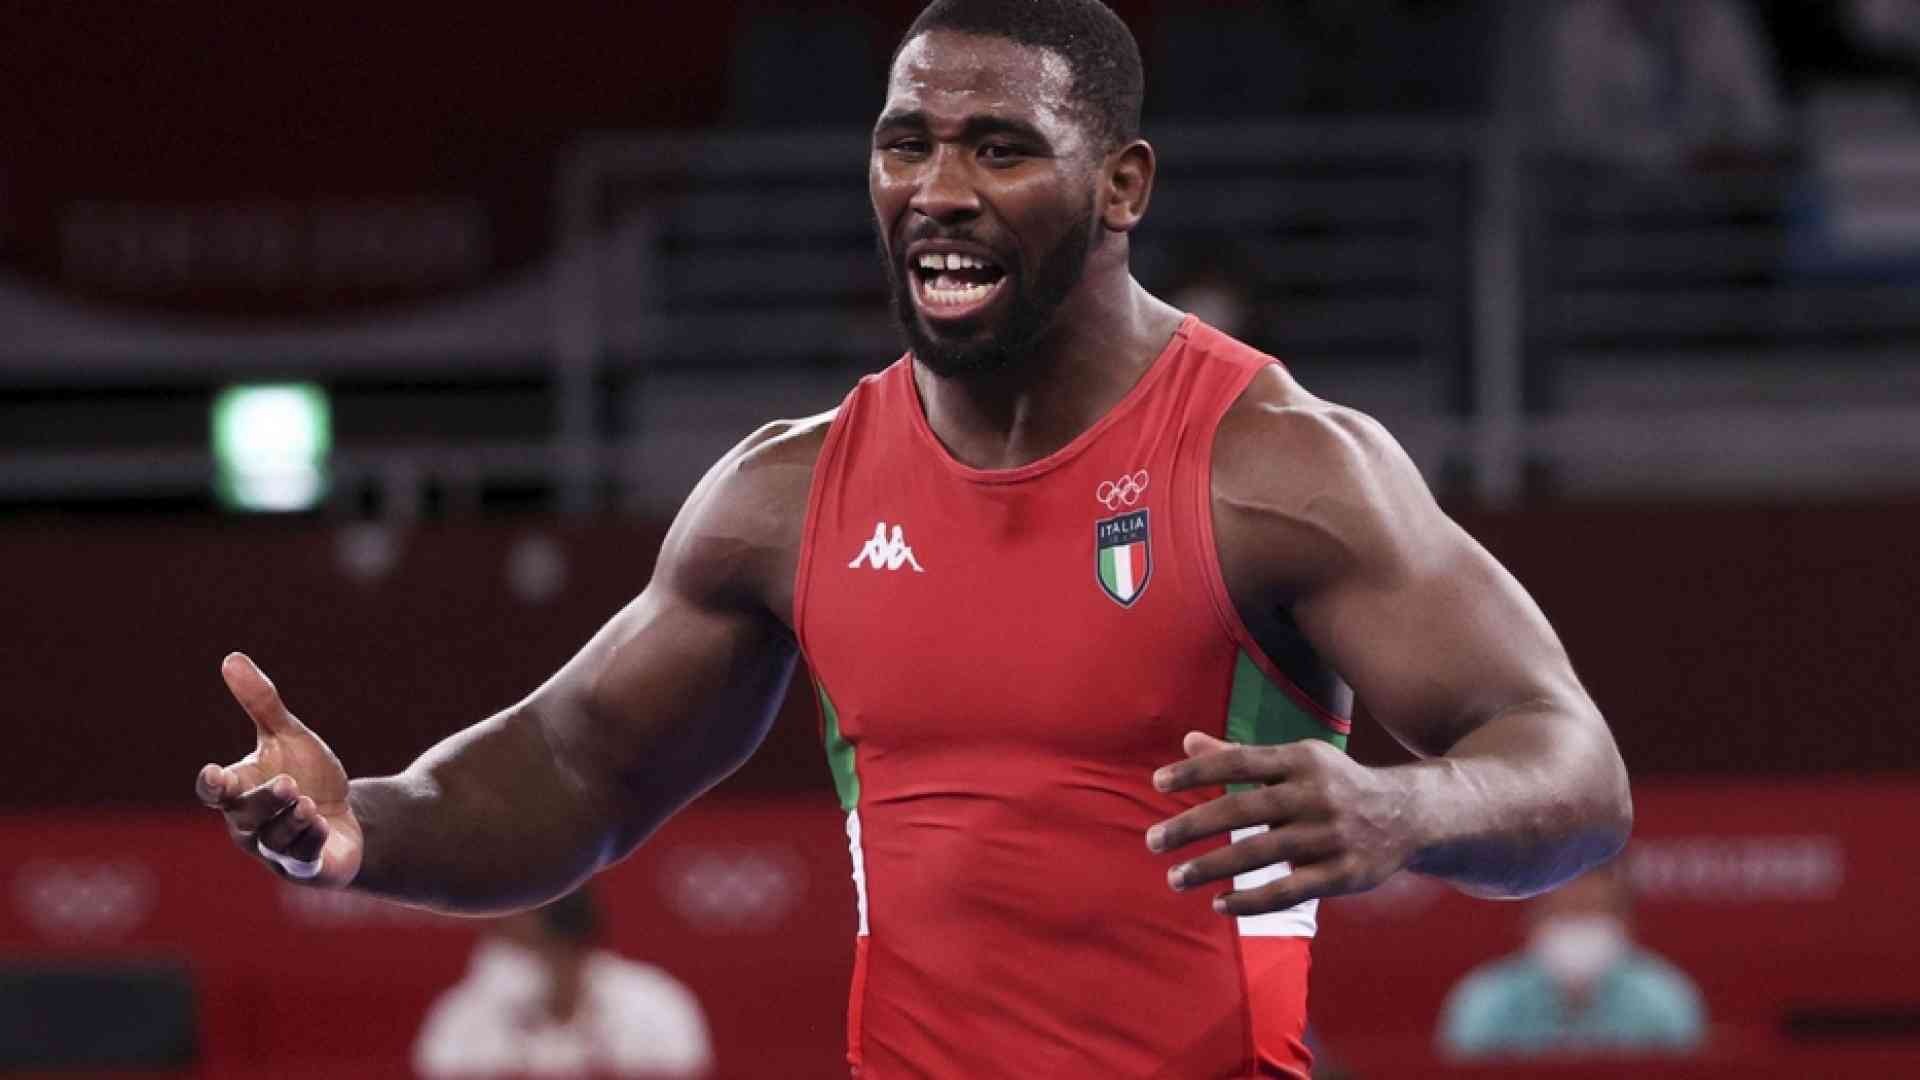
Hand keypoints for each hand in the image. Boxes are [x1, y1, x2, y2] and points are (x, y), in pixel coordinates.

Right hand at [194, 653, 361, 886]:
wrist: (346, 817)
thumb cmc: (308, 776)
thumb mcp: (289, 736)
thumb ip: (261, 704)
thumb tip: (231, 658)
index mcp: (240, 792)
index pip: (212, 792)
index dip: (212, 785)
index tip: (217, 774)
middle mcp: (250, 825)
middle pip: (245, 816)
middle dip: (265, 801)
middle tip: (288, 784)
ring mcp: (276, 850)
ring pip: (275, 839)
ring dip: (291, 821)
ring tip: (308, 804)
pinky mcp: (306, 866)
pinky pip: (302, 858)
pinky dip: (310, 841)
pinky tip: (322, 825)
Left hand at [1145, 731, 1416, 915]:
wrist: (1409, 815)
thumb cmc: (1335, 785)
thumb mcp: (1295, 761)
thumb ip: (1239, 756)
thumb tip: (1186, 740)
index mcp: (1301, 760)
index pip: (1239, 762)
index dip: (1197, 771)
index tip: (1156, 783)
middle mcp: (1315, 794)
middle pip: (1242, 809)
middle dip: (1192, 826)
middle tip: (1152, 841)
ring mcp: (1331, 836)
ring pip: (1260, 853)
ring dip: (1212, 868)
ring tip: (1175, 878)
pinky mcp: (1343, 874)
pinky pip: (1290, 891)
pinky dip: (1252, 900)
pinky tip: (1219, 904)